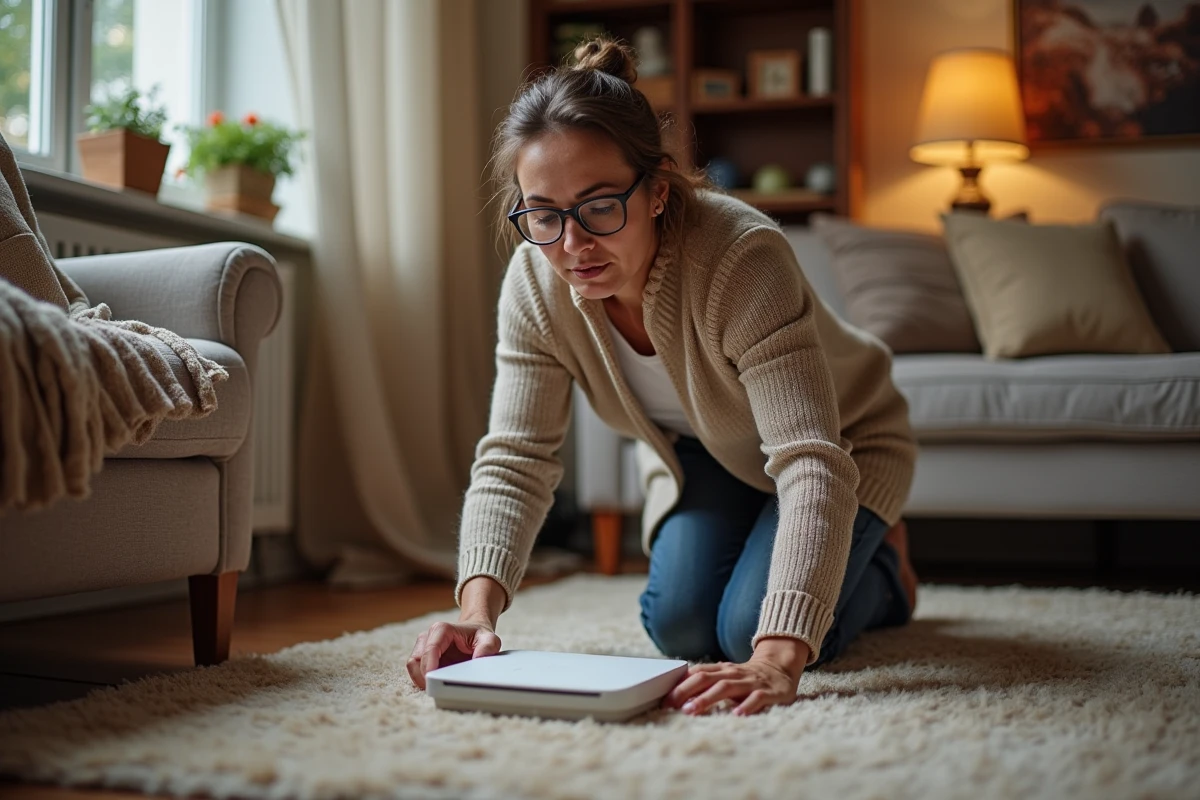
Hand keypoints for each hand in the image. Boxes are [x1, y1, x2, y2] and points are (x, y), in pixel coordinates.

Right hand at [406, 618, 501, 690]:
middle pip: (417, 660)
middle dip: (424, 676)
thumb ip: (488, 647)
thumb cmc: (479, 636)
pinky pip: (415, 671)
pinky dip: (422, 679)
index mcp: (442, 629)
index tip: (433, 679)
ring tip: (437, 686)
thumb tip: (479, 659)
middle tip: (437, 688)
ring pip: (413, 666)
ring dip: (421, 679)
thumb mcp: (489, 639)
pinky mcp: (421, 657)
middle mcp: (428, 636)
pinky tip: (435, 683)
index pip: (430, 648)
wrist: (473, 634)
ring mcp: (423, 647)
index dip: (429, 665)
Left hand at [663, 638, 809, 716]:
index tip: (664, 699)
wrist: (780, 667)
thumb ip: (706, 683)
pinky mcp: (769, 692)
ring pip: (726, 687)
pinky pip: (757, 698)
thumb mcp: (725, 676)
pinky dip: (746, 706)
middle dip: (686, 691)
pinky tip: (737, 715)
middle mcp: (733, 673)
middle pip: (705, 678)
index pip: (696, 673)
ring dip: (707, 698)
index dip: (679, 685)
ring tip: (692, 710)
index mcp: (721, 670)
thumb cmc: (746, 677)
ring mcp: (751, 682)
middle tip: (671, 705)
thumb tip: (678, 696)